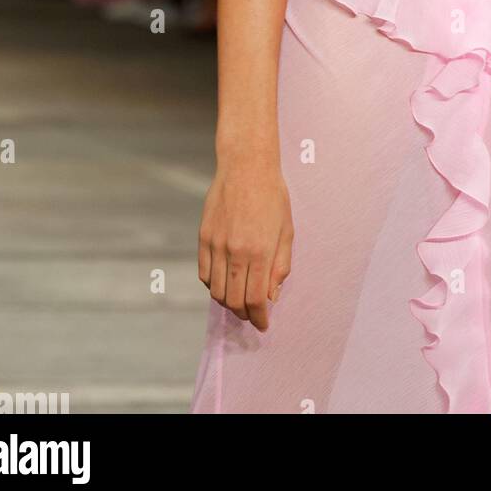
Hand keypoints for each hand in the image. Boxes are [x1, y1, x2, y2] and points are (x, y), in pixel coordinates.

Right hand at [197, 158, 293, 331]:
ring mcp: (216, 245)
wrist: (246, 166)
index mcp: (260, 251)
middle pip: (234, 300)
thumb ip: (280, 265)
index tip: (264, 324)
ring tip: (240, 301)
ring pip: (217, 291)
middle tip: (253, 315)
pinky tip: (225, 283)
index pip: (255, 299)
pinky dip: (214, 286)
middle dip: (245, 315)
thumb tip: (272, 296)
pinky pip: (205, 274)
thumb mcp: (287, 230)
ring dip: (229, 303)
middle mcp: (235, 251)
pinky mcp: (203, 238)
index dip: (259, 317)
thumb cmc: (272, 196)